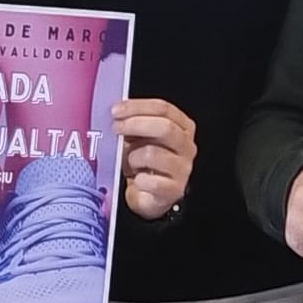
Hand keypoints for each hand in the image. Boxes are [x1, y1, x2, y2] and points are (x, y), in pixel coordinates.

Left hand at [114, 98, 196, 218]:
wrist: (149, 195)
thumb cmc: (144, 163)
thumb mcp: (140, 138)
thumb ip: (133, 122)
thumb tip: (116, 114)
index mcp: (181, 127)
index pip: (163, 109)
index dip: (137, 107)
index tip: (116, 110)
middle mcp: (186, 146)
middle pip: (164, 127)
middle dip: (135, 125)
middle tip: (116, 128)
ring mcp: (183, 168)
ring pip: (153, 154)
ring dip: (133, 157)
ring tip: (129, 163)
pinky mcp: (174, 190)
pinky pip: (151, 181)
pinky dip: (139, 180)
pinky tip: (137, 180)